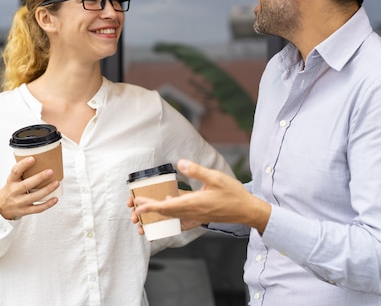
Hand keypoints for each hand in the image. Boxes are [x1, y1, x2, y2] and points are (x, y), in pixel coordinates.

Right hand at [0, 156, 59, 219]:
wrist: (1, 208)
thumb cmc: (11, 189)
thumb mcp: (12, 179)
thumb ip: (23, 171)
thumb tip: (40, 156)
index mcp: (11, 181)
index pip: (15, 172)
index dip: (23, 165)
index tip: (33, 158)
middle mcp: (14, 191)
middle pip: (26, 185)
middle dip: (39, 178)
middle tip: (50, 171)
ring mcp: (19, 202)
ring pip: (34, 197)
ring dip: (46, 190)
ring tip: (56, 183)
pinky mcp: (24, 211)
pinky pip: (37, 209)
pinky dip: (47, 204)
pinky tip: (55, 199)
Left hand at [133, 159, 270, 232]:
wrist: (246, 210)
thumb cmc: (233, 194)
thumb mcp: (216, 177)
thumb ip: (197, 171)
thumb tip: (180, 163)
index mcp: (194, 203)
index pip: (166, 207)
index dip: (150, 207)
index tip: (138, 206)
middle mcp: (192, 212)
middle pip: (165, 213)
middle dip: (148, 211)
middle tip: (134, 207)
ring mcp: (196, 216)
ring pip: (171, 216)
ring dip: (157, 213)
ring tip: (145, 208)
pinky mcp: (200, 216)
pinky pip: (180, 218)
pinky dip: (171, 214)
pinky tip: (168, 205)